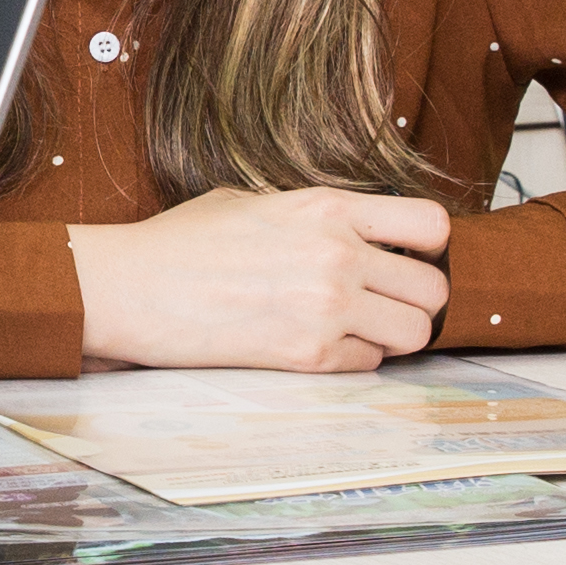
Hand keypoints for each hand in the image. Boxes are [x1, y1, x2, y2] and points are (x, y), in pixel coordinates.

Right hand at [71, 187, 456, 370]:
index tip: (411, 257)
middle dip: (417, 299)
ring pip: (414, 334)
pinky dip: (352, 359)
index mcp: (328, 208)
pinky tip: (317, 345)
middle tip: (387, 303)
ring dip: (393, 334)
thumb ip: (316, 213)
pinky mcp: (306, 357)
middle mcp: (337, 255)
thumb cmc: (182, 242)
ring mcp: (325, 309)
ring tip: (358, 328)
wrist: (132, 288)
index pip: (430, 226)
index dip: (430, 247)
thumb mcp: (256, 200)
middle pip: (433, 289)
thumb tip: (357, 229)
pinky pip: (367, 364)